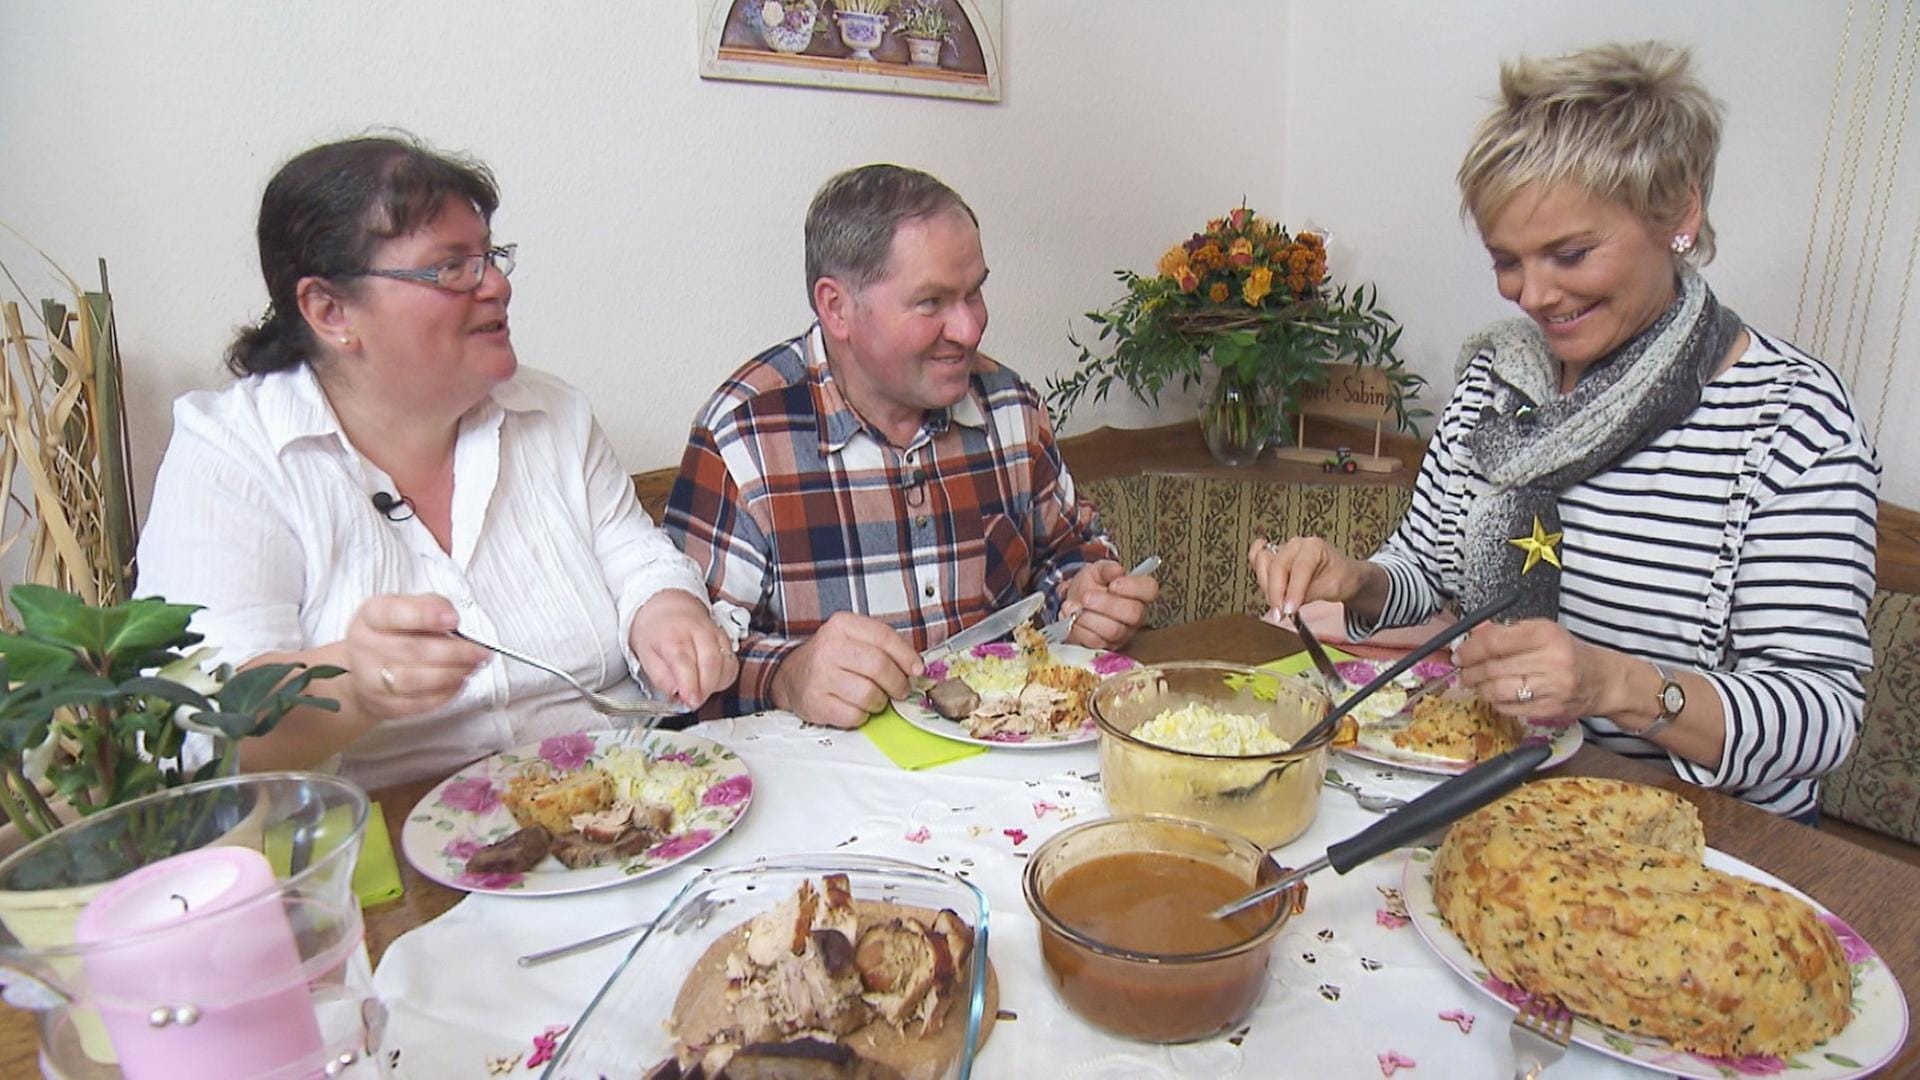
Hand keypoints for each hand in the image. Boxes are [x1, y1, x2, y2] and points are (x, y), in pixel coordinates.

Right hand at [344, 594, 487, 718]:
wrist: (363, 670)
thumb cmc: (392, 634)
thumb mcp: (404, 608)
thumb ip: (429, 606)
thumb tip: (452, 617)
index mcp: (371, 616)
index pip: (394, 613)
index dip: (425, 616)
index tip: (453, 619)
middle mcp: (365, 647)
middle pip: (413, 650)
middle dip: (455, 652)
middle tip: (480, 651)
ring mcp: (370, 679)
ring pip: (416, 681)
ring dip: (453, 674)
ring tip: (473, 666)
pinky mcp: (383, 705)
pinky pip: (418, 704)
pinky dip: (445, 694)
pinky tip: (458, 682)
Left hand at [628, 588, 739, 707]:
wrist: (667, 606)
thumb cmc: (656, 630)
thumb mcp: (644, 654)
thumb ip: (660, 677)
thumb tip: (675, 694)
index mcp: (672, 637)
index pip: (684, 662)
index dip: (689, 685)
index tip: (690, 701)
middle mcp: (697, 633)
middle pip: (710, 663)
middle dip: (705, 689)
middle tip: (694, 702)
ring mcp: (714, 634)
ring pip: (725, 663)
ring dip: (716, 684)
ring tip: (700, 691)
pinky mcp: (725, 638)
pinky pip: (732, 662)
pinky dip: (726, 677)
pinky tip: (712, 682)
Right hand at [770, 611, 922, 729]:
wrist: (792, 675)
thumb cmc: (832, 658)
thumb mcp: (855, 639)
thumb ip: (885, 648)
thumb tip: (917, 668)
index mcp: (842, 625)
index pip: (884, 637)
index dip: (906, 656)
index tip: (917, 670)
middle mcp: (829, 647)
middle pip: (879, 667)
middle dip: (897, 683)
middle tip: (900, 690)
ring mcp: (820, 676)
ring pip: (869, 694)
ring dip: (879, 702)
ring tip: (874, 698)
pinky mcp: (816, 703)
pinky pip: (854, 715)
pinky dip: (861, 715)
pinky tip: (855, 707)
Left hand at [1061, 560, 1158, 648]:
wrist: (1073, 603)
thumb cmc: (1091, 586)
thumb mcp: (1097, 571)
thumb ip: (1107, 569)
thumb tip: (1117, 570)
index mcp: (1139, 593)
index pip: (1150, 590)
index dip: (1133, 587)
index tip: (1113, 584)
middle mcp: (1135, 616)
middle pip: (1134, 614)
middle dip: (1106, 604)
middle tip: (1086, 597)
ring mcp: (1122, 634)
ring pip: (1113, 630)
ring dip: (1088, 617)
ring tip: (1072, 607)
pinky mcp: (1105, 647)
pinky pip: (1095, 641)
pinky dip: (1079, 628)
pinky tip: (1072, 618)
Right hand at [1248, 535, 1383, 618]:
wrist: (1342, 575)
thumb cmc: (1340, 578)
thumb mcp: (1332, 588)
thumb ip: (1309, 594)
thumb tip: (1288, 604)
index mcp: (1313, 546)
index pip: (1299, 569)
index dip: (1292, 591)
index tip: (1288, 610)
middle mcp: (1295, 545)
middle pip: (1277, 566)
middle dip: (1276, 593)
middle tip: (1280, 614)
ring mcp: (1282, 549)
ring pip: (1262, 563)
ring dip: (1266, 586)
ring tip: (1278, 604)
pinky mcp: (1273, 558)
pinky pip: (1256, 559)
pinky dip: (1257, 571)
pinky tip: (1263, 582)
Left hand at [1451, 619, 1617, 722]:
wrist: (1603, 681)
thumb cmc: (1568, 653)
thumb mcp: (1542, 632)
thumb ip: (1506, 632)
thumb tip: (1473, 632)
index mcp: (1547, 634)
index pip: (1494, 642)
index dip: (1470, 649)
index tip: (1459, 653)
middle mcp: (1551, 660)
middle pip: (1492, 668)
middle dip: (1470, 671)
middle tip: (1463, 670)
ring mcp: (1552, 688)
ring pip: (1497, 691)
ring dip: (1480, 688)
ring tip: (1478, 683)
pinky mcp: (1550, 710)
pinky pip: (1508, 708)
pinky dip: (1496, 702)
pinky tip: (1499, 695)